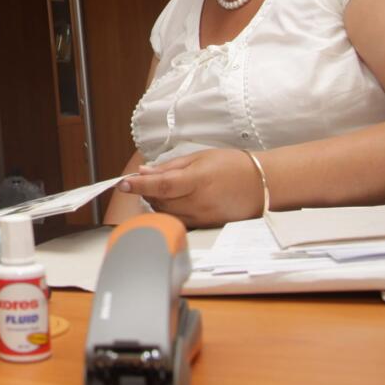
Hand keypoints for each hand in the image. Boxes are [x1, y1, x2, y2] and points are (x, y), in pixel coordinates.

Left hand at [115, 148, 264, 227]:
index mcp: (198, 181)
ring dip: (157, 202)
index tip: (122, 184)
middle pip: (159, 202)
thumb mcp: (199, 157)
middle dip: (147, 192)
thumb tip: (144, 172)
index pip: (161, 186)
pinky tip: (176, 200)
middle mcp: (199, 203)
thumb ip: (169, 167)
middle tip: (147, 180)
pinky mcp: (206, 227)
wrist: (262, 184)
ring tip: (166, 189)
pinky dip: (170, 212)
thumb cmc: (232, 165)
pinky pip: (178, 221)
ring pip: (166, 214)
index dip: (139, 186)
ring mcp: (203, 218)